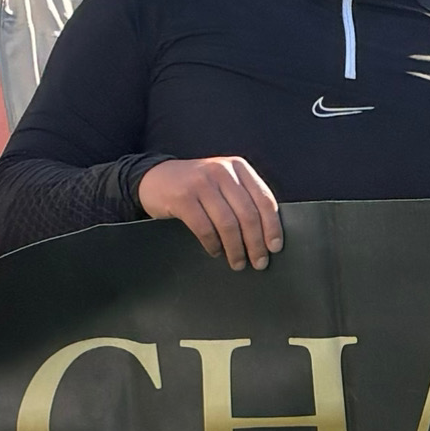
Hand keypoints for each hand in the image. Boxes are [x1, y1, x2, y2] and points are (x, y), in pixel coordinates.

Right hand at [139, 153, 282, 269]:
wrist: (154, 177)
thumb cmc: (195, 185)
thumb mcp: (223, 182)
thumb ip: (243, 198)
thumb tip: (266, 234)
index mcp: (238, 167)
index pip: (264, 199)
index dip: (272, 227)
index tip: (274, 247)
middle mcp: (222, 171)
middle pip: (248, 214)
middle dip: (255, 243)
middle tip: (258, 262)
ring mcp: (201, 183)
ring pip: (228, 224)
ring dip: (235, 249)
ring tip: (237, 263)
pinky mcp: (182, 197)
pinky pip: (204, 228)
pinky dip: (213, 244)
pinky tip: (215, 252)